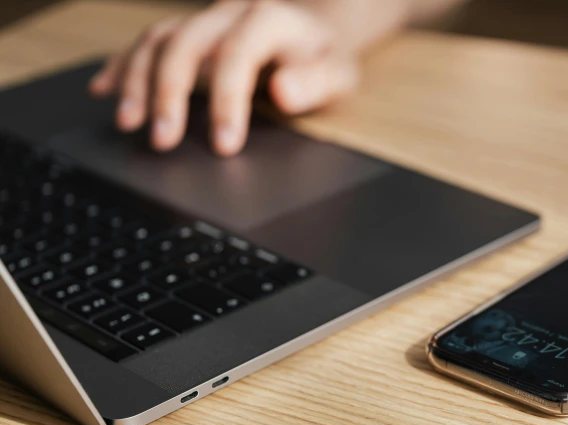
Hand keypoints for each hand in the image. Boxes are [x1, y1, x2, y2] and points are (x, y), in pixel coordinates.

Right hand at [89, 0, 359, 155]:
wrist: (313, 29)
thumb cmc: (323, 57)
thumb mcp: (338, 73)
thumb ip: (315, 83)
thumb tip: (284, 92)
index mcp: (271, 20)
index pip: (240, 54)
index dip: (228, 99)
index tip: (224, 145)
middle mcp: (230, 13)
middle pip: (186, 42)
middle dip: (169, 92)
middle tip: (162, 140)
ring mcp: (204, 20)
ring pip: (159, 39)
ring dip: (137, 80)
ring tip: (128, 122)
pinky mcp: (188, 31)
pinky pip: (148, 42)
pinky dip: (123, 66)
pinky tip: (105, 89)